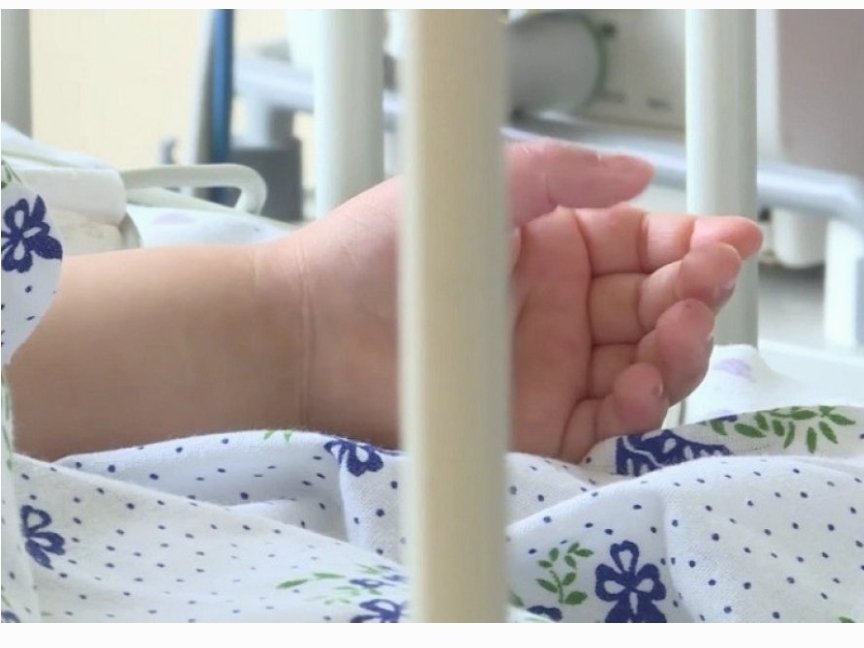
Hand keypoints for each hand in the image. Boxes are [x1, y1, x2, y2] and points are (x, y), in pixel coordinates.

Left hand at [263, 140, 761, 461]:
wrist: (314, 323)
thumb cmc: (381, 250)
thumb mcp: (487, 185)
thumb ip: (568, 174)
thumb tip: (641, 172)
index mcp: (554, 248)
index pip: (645, 246)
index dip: (695, 245)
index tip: (730, 241)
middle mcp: (559, 310)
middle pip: (656, 308)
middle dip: (695, 296)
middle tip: (706, 284)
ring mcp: (549, 367)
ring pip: (645, 365)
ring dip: (679, 351)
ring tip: (681, 329)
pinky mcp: (534, 422)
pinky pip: (606, 419)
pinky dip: (637, 405)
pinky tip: (642, 381)